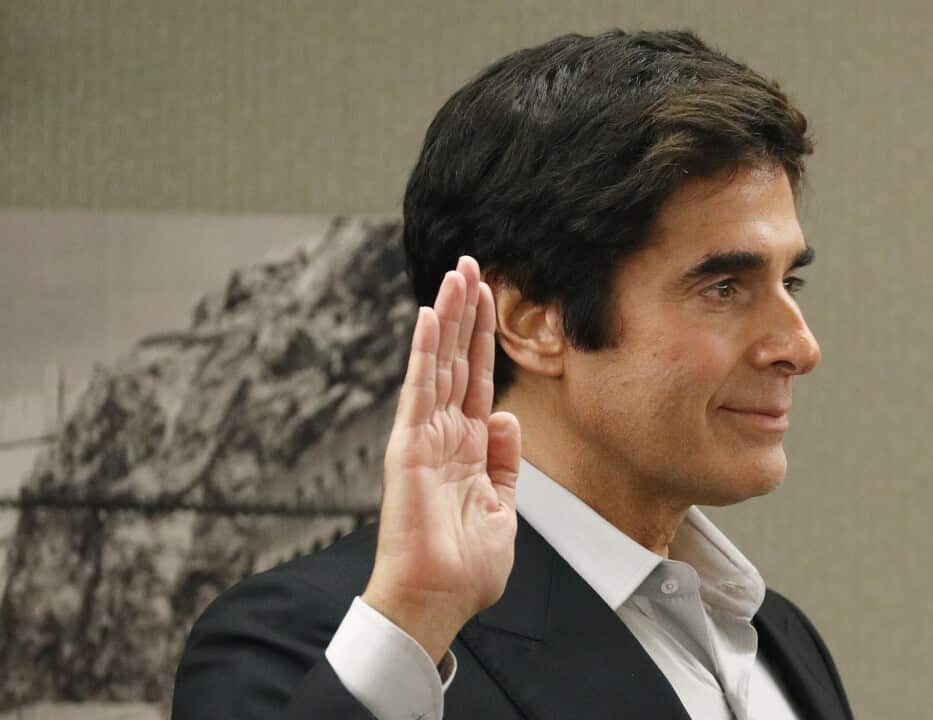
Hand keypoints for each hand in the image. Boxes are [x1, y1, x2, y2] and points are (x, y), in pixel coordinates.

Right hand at [362, 256, 521, 661]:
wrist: (438, 599)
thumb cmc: (466, 567)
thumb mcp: (502, 507)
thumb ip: (504, 461)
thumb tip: (502, 415)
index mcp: (466, 448)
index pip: (474, 379)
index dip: (481, 338)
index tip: (489, 297)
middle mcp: (442, 434)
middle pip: (454, 360)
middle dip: (464, 312)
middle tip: (469, 264)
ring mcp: (423, 437)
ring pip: (436, 363)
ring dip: (447, 317)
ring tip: (456, 273)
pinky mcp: (408, 447)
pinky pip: (418, 390)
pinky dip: (423, 352)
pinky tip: (430, 316)